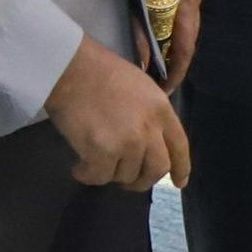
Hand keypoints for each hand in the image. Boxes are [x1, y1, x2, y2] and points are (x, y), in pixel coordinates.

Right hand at [44, 37, 188, 188]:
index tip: (179, 183)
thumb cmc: (100, 72)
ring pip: (126, 176)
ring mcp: (128, 142)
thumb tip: (148, 141)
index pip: (179, 146)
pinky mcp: (103, 152)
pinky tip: (79, 167)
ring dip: (111, 173)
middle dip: (142, 180)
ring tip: (95, 161)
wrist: (70, 69)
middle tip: (126, 180)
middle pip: (157, 169)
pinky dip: (88, 176)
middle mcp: (150, 129)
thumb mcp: (141, 88)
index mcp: (162, 110)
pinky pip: (100, 177)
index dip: (181, 168)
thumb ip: (150, 115)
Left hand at [134, 0, 201, 88]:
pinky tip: (164, 44)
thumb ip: (140, 33)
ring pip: (188, 31)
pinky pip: (185, 20)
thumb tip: (142, 63)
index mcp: (185, 4)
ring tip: (162, 68)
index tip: (166, 88)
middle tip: (162, 83)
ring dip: (176, 50)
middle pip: (190, 41)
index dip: (177, 71)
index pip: (186, 48)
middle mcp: (195, 0)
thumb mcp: (134, 3)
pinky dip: (175, 35)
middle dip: (177, 64)